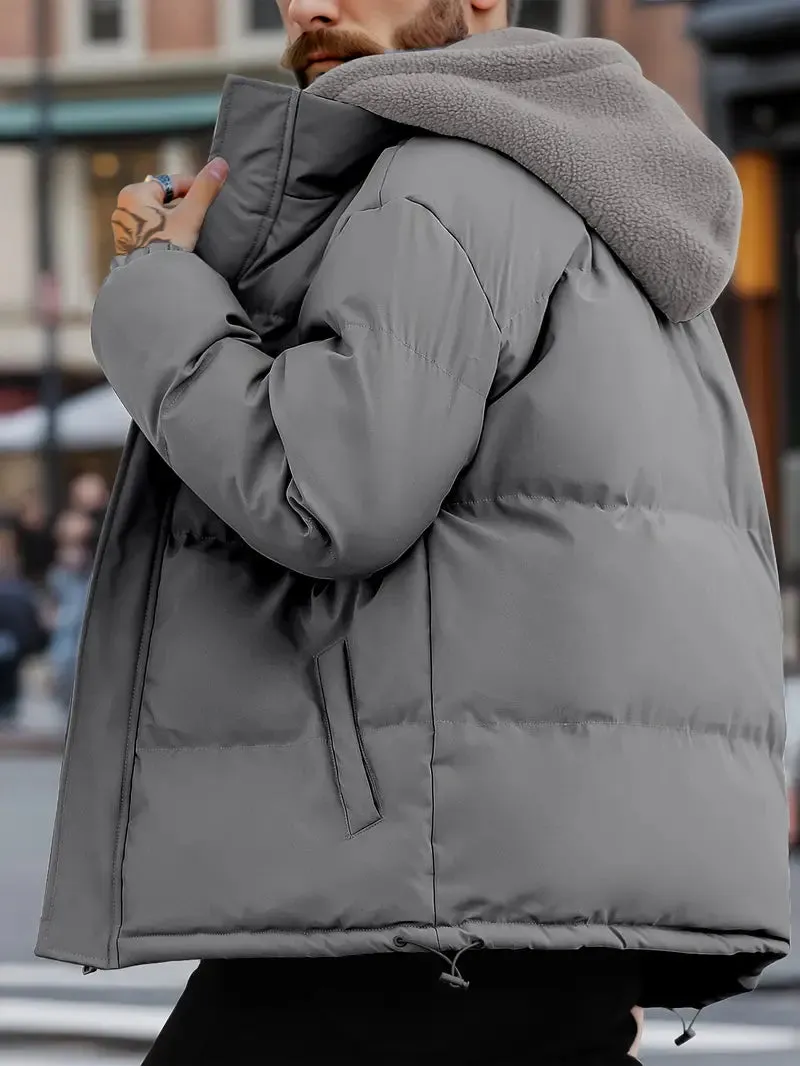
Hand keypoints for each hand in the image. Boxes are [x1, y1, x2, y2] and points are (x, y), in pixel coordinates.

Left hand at [111, 157, 228, 255]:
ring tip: (188, 232)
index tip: (208, 197)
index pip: (170, 183)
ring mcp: (122, 229)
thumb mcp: (190, 215)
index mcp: (135, 193)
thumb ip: (205, 189)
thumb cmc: (169, 243)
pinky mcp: (125, 247)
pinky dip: (161, 234)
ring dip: (171, 220)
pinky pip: (148, 233)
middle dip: (180, 205)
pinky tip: (174, 243)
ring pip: (154, 217)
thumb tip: (221, 163)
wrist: (152, 280)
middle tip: (199, 216)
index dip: (192, 188)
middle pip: (161, 200)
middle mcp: (123, 208)